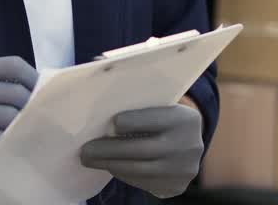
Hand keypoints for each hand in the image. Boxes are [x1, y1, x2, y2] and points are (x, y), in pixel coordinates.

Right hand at [0, 56, 37, 186]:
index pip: (12, 64)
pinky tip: (7, 146)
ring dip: (20, 127)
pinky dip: (9, 143)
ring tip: (20, 133)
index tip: (41, 92)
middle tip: (34, 119)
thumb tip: (40, 89)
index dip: (33, 78)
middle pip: (17, 93)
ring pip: (11, 117)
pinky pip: (0, 138)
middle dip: (30, 108)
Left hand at [80, 104, 204, 198]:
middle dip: (110, 149)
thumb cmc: (166, 120)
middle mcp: (189, 145)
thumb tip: (102, 90)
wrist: (192, 146)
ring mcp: (184, 169)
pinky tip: (109, 166)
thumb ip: (141, 102)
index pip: (155, 119)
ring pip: (140, 169)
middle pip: (143, 148)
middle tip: (85, 149)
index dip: (132, 121)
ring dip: (110, 164)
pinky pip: (143, 182)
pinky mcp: (176, 186)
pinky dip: (123, 174)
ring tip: (90, 159)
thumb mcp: (163, 106)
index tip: (110, 123)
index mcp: (186, 119)